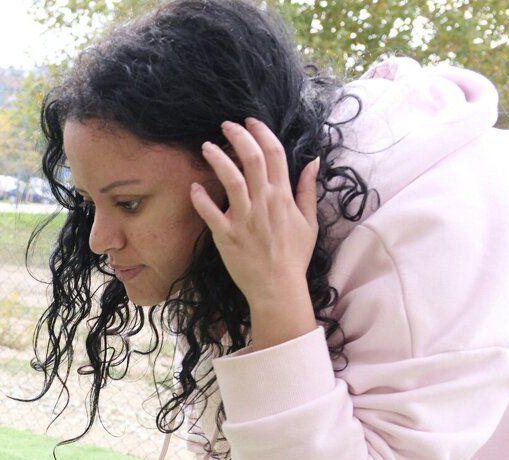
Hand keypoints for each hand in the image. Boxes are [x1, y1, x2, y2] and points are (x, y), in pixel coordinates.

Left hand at [189, 119, 318, 311]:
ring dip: (217, 159)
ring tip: (206, 147)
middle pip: (252, 158)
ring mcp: (244, 218)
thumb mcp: (310, 221)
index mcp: (283, 196)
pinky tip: (193, 187)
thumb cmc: (293, 256)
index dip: (261, 132)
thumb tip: (314, 161)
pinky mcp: (226, 236)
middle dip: (238, 136)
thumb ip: (308, 189)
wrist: (278, 288)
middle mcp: (264, 202)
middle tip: (226, 125)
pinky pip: (210, 213)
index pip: (274, 153)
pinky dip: (201, 199)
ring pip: (230, 179)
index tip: (250, 121)